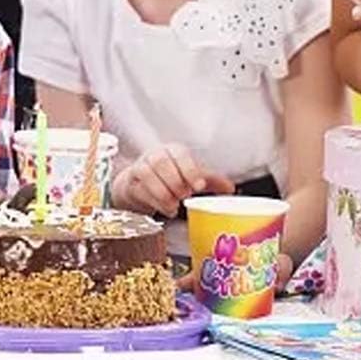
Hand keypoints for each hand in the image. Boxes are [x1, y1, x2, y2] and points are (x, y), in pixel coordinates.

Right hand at [112, 144, 233, 217]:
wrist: (139, 184)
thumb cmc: (169, 177)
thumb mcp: (189, 176)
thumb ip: (210, 181)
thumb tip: (230, 189)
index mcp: (173, 150)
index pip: (180, 154)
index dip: (190, 170)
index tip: (199, 186)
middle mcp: (155, 154)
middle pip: (161, 162)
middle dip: (175, 181)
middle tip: (184, 196)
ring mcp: (140, 166)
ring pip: (148, 175)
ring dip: (163, 193)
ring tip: (174, 205)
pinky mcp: (130, 181)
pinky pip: (139, 189)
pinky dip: (154, 201)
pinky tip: (165, 208)